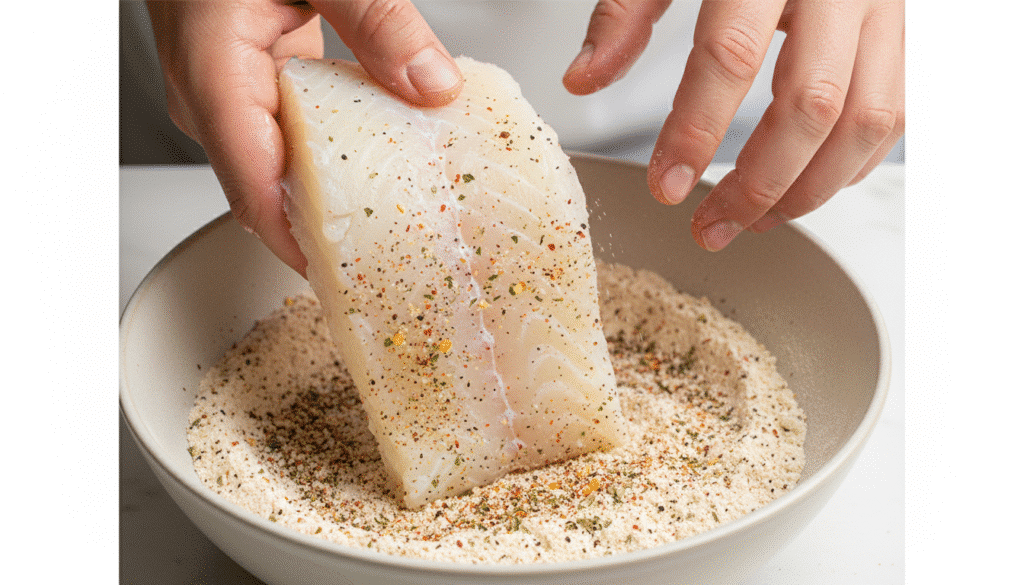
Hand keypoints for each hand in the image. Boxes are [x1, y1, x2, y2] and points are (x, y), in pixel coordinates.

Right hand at [147, 0, 462, 273]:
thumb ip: (377, 21)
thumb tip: (433, 88)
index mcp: (216, 74)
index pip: (255, 192)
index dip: (301, 247)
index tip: (351, 281)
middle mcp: (213, 96)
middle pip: (270, 193)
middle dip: (329, 232)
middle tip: (395, 260)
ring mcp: (228, 92)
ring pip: (279, 167)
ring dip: (333, 195)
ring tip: (397, 223)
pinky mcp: (249, 79)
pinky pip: (288, 136)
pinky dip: (331, 154)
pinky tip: (378, 159)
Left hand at [563, 0, 903, 250]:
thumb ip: (625, 13)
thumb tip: (581, 80)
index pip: (731, 56)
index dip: (696, 131)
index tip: (667, 186)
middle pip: (813, 103)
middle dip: (758, 184)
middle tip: (710, 226)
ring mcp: (885, 8)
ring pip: (868, 119)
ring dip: (809, 189)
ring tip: (754, 221)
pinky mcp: (907, 31)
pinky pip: (895, 112)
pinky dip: (849, 165)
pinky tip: (801, 187)